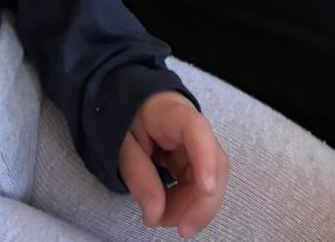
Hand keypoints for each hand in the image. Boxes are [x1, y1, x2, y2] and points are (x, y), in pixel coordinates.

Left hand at [120, 92, 227, 235]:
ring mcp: (198, 144)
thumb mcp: (121, 143)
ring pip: (212, 179)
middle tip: (182, 228)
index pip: (195, 128)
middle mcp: (193, 127)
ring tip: (164, 219)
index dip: (206, 158)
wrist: (132, 106)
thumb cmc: (127, 118)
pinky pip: (200, 185)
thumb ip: (138, 176)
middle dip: (202, 202)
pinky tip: (170, 211)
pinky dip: (187, 204)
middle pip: (214, 162)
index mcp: (170, 111)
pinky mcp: (197, 160)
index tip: (207, 189)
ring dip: (193, 207)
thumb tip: (155, 216)